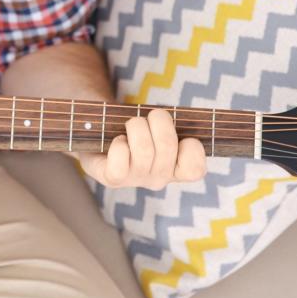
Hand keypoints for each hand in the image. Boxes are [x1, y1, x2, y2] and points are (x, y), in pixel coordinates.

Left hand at [78, 108, 206, 189]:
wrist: (101, 133)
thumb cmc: (139, 127)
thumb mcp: (162, 125)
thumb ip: (178, 124)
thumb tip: (183, 120)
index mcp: (176, 169)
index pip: (195, 169)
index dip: (193, 147)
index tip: (181, 135)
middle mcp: (158, 179)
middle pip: (168, 145)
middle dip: (159, 119)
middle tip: (149, 118)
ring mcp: (135, 180)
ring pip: (144, 148)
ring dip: (136, 125)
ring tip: (131, 124)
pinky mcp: (112, 178)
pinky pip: (120, 162)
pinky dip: (119, 144)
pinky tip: (118, 140)